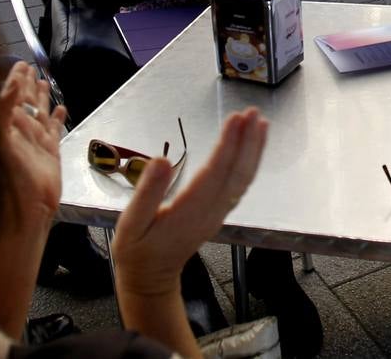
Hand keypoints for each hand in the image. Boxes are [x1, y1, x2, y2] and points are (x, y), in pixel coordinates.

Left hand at [0, 62, 68, 226]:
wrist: (22, 216)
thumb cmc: (3, 183)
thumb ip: (1, 111)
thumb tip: (9, 83)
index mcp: (2, 130)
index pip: (8, 98)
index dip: (13, 80)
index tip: (19, 64)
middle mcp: (17, 134)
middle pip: (23, 103)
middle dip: (26, 85)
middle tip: (30, 67)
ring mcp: (34, 144)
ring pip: (39, 113)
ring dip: (41, 97)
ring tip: (44, 81)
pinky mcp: (50, 154)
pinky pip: (54, 131)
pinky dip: (57, 119)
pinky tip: (61, 109)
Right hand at [113, 108, 267, 301]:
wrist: (151, 277)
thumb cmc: (138, 250)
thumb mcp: (130, 224)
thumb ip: (146, 193)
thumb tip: (162, 160)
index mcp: (190, 211)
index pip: (216, 172)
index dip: (228, 144)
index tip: (235, 118)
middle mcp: (211, 211)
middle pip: (236, 173)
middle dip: (248, 141)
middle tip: (253, 112)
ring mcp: (218, 213)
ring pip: (243, 179)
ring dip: (253, 149)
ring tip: (260, 122)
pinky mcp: (219, 212)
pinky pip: (240, 184)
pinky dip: (250, 162)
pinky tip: (252, 147)